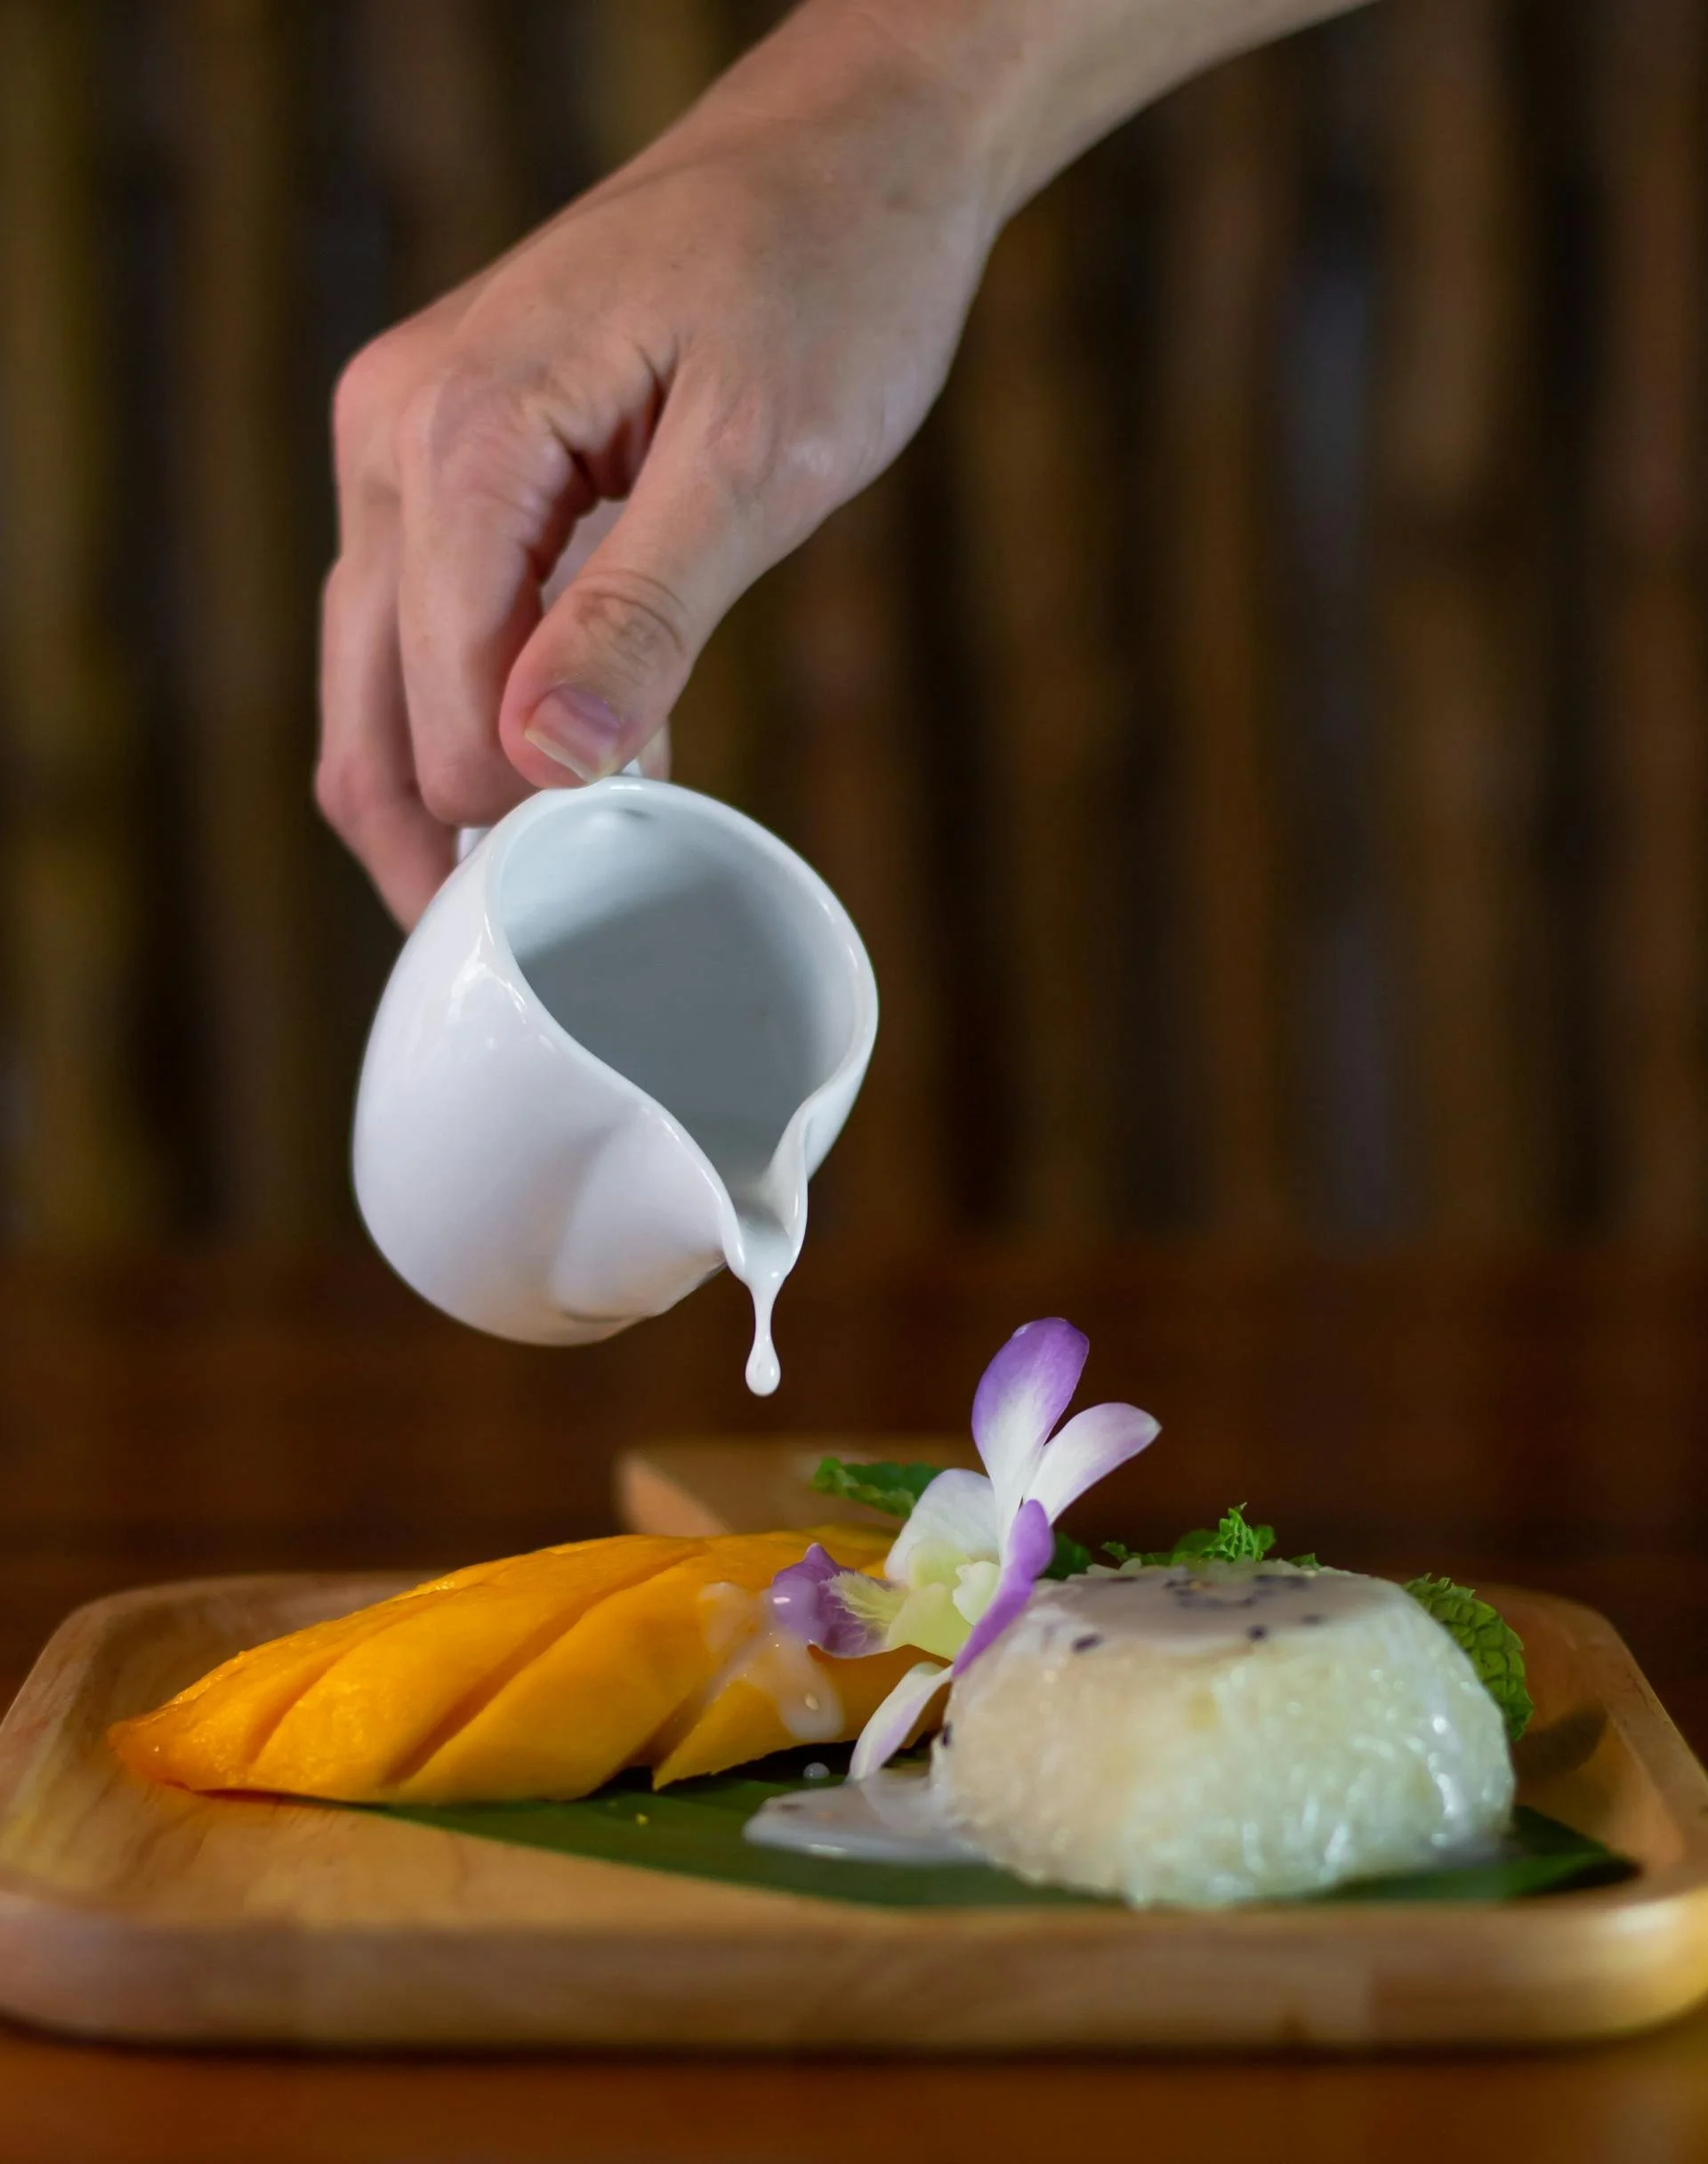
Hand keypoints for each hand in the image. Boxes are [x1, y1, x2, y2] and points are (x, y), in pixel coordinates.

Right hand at [317, 9, 1000, 923]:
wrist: (839, 157)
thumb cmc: (824, 283)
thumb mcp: (760, 460)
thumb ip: (646, 614)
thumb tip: (541, 762)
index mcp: (460, 441)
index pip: (441, 716)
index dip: (524, 826)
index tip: (617, 885)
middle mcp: (394, 441)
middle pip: (366, 719)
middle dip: (456, 843)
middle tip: (563, 936)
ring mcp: (404, 445)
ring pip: (376, 685)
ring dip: (463, 793)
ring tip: (574, 868)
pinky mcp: (445, 458)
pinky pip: (425, 625)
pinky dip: (485, 716)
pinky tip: (579, 767)